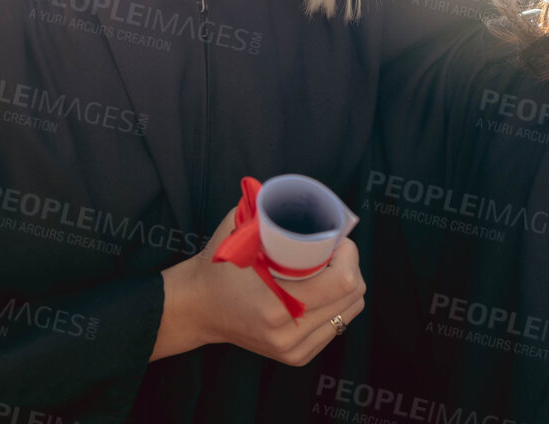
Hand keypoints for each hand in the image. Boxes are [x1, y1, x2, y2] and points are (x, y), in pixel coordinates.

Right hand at [152, 202, 365, 364]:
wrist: (196, 308)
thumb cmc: (218, 266)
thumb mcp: (237, 230)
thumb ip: (266, 209)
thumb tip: (297, 192)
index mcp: (275, 306)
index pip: (342, 281)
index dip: (349, 254)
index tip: (339, 240)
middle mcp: (287, 334)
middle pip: (352, 296)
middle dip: (351, 266)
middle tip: (335, 250)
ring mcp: (292, 348)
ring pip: (349, 311)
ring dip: (347, 286)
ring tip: (330, 268)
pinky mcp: (295, 355)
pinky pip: (337, 326)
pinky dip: (338, 305)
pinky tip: (324, 290)